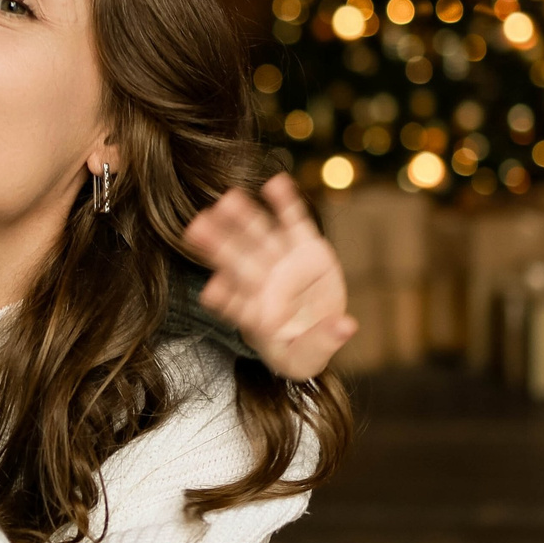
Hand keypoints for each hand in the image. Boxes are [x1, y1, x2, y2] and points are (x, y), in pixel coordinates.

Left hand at [184, 174, 355, 379]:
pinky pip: (293, 221)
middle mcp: (263, 284)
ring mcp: (283, 262)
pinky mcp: (305, 246)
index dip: (225, 298)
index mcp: (256, 314)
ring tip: (228, 200)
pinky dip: (284, 202)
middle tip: (197, 227)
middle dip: (219, 245)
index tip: (210, 291)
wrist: (318, 330)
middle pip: (238, 263)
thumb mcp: (307, 360)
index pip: (237, 305)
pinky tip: (275, 183)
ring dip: (244, 219)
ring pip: (259, 237)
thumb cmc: (301, 349)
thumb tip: (347, 326)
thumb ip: (322, 344)